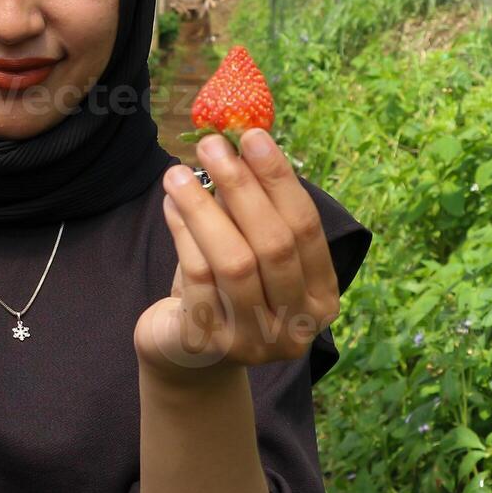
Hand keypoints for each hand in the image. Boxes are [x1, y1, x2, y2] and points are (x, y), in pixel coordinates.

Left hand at [134, 128, 339, 388]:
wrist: (188, 355)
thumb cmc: (227, 290)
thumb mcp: (252, 252)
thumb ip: (256, 210)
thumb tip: (240, 141)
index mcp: (321, 299)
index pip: (306, 230)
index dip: (280, 181)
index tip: (253, 137)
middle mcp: (295, 327)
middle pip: (273, 246)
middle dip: (241, 188)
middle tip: (211, 146)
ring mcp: (254, 342)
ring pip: (234, 263)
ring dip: (203, 209)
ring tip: (177, 173)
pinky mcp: (208, 345)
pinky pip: (196, 278)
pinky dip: (182, 234)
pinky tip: (170, 205)